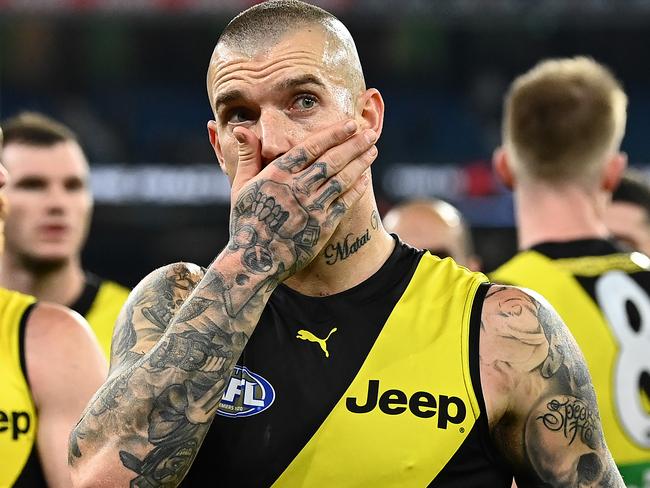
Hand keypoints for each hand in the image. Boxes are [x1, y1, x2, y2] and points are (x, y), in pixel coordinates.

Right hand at [228, 119, 376, 278]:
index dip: (333, 134)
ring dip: (360, 163)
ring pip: (342, 180)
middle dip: (354, 145)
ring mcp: (312, 208)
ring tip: (373, 150)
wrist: (254, 260)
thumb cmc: (245, 222)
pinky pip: (344, 204)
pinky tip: (366, 179)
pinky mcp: (322, 227)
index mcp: (277, 175)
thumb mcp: (240, 187)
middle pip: (332, 160)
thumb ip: (247, 156)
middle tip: (371, 133)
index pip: (311, 147)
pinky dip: (356, 189)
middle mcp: (297, 189)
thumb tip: (240, 129)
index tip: (350, 124)